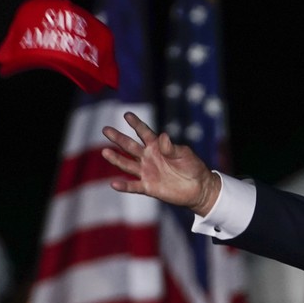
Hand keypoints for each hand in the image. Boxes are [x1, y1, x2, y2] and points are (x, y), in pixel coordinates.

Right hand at [101, 111, 219, 215]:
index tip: (126, 114)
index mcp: (157, 146)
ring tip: (105, 152)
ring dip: (116, 159)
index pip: (144, 132)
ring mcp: (147, 172)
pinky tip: (113, 183)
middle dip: (118, 138)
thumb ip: (171, 147)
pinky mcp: (148, 187)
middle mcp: (148, 157)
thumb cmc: (193, 167)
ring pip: (127, 165)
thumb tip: (163, 136)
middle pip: (130, 146)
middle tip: (105, 129)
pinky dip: (124, 186)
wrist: (198, 188)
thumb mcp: (184, 154)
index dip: (136, 124)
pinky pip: (133, 186)